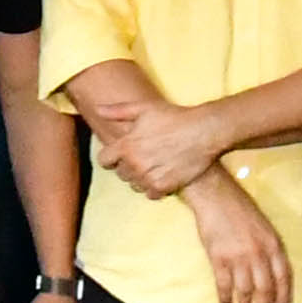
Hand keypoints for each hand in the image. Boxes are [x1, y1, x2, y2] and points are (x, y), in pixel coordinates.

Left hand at [99, 97, 233, 199]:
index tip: (120, 153)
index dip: (111, 157)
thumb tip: (97, 109)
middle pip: (121, 174)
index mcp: (126, 146)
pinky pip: (150, 194)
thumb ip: (118, 111)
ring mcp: (149, 177)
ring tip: (155, 164)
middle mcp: (135, 164)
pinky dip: (155, 187)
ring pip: (135, 185)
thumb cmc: (174, 117)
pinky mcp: (164, 187)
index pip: (104, 160)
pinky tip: (164, 174)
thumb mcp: (144, 108)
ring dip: (141, 177)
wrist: (204, 131)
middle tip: (144, 155)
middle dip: (128, 165)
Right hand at [183, 173, 292, 302]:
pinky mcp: (218, 258)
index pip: (284, 277)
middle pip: (265, 288)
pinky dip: (225, 297)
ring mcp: (238, 257)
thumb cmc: (241, 208)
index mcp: (273, 244)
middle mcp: (258, 253)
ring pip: (245, 290)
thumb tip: (271, 274)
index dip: (284, 296)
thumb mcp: (265, 227)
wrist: (216, 196)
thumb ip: (270, 249)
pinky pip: (224, 285)